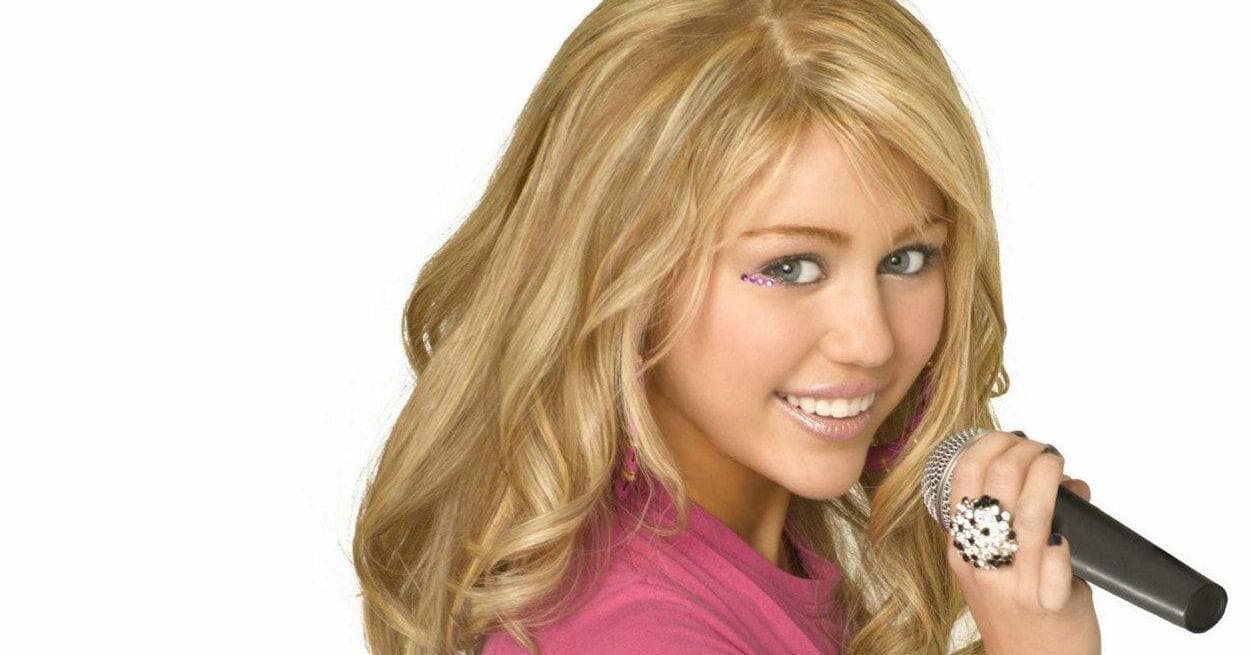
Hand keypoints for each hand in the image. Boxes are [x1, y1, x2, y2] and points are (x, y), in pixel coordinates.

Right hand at [943, 430, 1100, 654]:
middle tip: (1044, 451)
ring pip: (1029, 516)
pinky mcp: (1050, 605)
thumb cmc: (1017, 613)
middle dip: (1024, 454)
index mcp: (962, 548)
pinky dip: (1063, 539)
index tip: (1011, 438)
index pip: (962, 480)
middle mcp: (982, 563)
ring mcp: (1015, 584)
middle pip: (996, 487)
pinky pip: (1056, 563)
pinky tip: (1068, 532)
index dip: (988, 446)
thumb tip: (1069, 483)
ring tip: (1058, 465)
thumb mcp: (997, 566)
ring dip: (1048, 479)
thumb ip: (1020, 523)